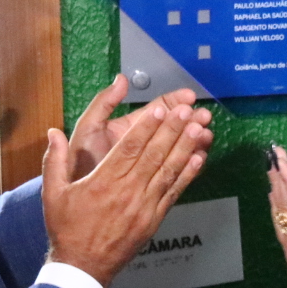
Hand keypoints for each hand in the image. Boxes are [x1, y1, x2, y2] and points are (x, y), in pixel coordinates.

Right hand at [43, 96, 213, 284]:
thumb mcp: (53, 194)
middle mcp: (127, 192)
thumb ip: (54, 161)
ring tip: (198, 129)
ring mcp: (143, 207)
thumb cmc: (67, 229)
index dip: (147, 126)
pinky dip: (187, 176)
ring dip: (184, 149)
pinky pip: (173, 193)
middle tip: (186, 111)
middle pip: (153, 155)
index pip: (130, 148)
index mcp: (103, 182)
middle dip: (172, 130)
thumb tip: (52, 132)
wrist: (83, 267)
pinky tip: (198, 159)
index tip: (160, 109)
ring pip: (168, 172)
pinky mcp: (153, 220)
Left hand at [68, 76, 197, 178]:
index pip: (156, 111)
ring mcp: (150, 165)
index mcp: (129, 129)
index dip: (174, 101)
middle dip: (189, 120)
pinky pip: (177, 172)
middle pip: (171, 129)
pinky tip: (200, 157)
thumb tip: (122, 79)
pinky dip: (190, 164)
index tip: (189, 97)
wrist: (80, 208)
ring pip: (177, 149)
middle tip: (205, 116)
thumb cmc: (81, 165)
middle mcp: (142, 145)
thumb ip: (104, 104)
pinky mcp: (155, 184)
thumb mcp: (88, 129)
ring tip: (206, 135)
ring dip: (193, 140)